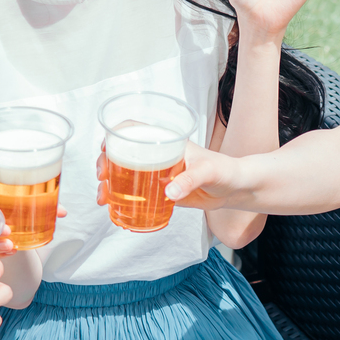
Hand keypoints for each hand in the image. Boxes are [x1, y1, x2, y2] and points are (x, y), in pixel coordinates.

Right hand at [95, 143, 242, 210]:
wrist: (237, 189)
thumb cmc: (225, 171)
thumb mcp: (207, 172)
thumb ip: (190, 181)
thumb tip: (169, 193)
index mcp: (168, 142)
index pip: (135, 130)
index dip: (115, 136)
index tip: (104, 149)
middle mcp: (159, 156)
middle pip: (124, 154)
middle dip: (105, 165)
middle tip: (102, 179)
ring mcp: (159, 174)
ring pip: (127, 175)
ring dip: (110, 185)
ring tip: (103, 198)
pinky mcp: (163, 192)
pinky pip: (139, 194)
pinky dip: (124, 201)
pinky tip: (115, 209)